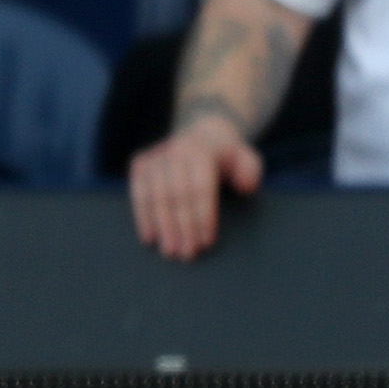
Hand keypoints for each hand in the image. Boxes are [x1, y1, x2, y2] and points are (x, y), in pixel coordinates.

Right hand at [126, 110, 261, 257]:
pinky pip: (138, 193)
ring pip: (155, 195)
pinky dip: (142, 216)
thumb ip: (250, 171)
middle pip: (176, 194)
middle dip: (181, 227)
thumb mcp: (248, 158)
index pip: (200, 187)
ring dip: (161, 226)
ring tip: (169, 251)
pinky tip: (148, 237)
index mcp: (202, 152)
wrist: (205, 134)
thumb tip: (243, 187)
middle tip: (186, 254)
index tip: (205, 242)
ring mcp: (156, 156)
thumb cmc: (229, 157)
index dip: (202, 216)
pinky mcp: (141, 163)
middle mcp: (175, 151)